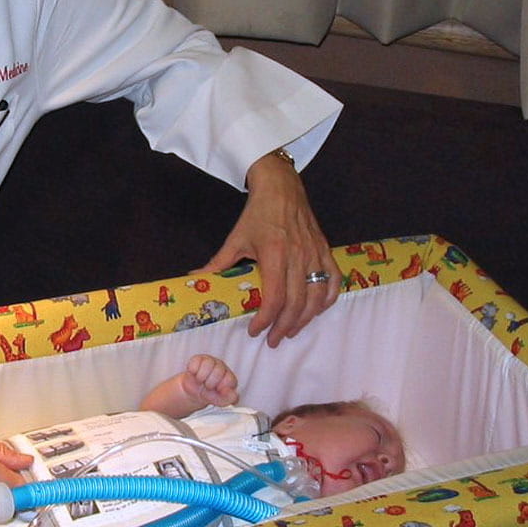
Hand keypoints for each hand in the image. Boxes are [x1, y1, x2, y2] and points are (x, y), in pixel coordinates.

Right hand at [178, 354, 238, 407]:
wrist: (192, 392)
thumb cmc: (208, 395)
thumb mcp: (218, 401)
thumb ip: (228, 399)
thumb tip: (234, 393)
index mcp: (229, 378)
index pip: (229, 379)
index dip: (220, 387)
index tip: (216, 391)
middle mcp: (222, 367)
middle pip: (218, 371)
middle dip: (209, 383)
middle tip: (207, 386)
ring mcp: (211, 361)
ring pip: (208, 364)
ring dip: (201, 377)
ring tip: (201, 380)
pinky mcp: (200, 358)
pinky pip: (196, 362)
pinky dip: (193, 371)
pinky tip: (195, 374)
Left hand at [200, 151, 339, 346]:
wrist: (281, 187)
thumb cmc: (257, 213)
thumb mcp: (236, 238)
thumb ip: (218, 262)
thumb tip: (195, 277)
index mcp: (274, 255)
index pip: (274, 299)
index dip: (265, 320)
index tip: (255, 331)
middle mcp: (298, 257)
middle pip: (296, 304)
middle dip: (284, 328)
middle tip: (273, 340)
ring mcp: (315, 254)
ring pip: (316, 297)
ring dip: (305, 319)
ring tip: (291, 330)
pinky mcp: (325, 250)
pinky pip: (332, 281)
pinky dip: (326, 299)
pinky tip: (316, 310)